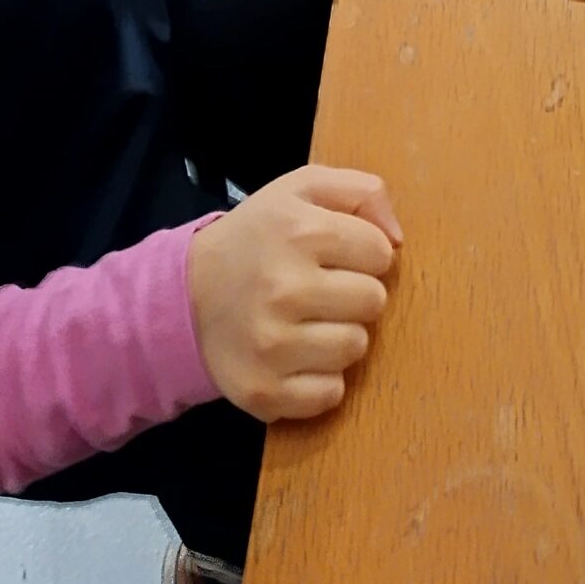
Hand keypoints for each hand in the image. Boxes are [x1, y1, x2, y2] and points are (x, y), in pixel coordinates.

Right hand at [187, 164, 402, 420]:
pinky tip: (298, 356)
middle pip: (373, 302)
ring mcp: (273, 345)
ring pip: (355, 348)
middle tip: (324, 289)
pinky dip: (321, 379)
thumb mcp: (302, 189)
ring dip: (341, 335)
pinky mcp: (265, 391)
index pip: (379, 253)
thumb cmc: (257, 238)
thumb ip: (361, 192)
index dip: (365, 253)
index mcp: (299, 232)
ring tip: (310, 321)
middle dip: (356, 294)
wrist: (186, 296)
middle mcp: (285, 288)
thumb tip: (397, 239)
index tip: (338, 255)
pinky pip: (330, 394)